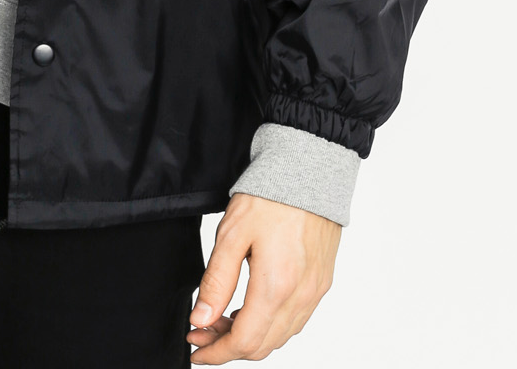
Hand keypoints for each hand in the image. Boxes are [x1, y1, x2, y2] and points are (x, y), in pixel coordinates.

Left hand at [187, 194, 339, 361]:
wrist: (310, 166)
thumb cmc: (270, 194)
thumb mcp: (232, 234)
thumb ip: (216, 281)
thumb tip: (201, 320)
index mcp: (276, 287)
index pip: (244, 342)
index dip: (216, 352)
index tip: (195, 348)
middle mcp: (301, 297)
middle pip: (263, 345)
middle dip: (229, 347)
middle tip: (201, 332)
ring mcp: (315, 291)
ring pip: (281, 336)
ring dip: (251, 337)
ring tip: (222, 319)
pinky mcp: (321, 281)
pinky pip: (296, 320)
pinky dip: (271, 325)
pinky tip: (252, 309)